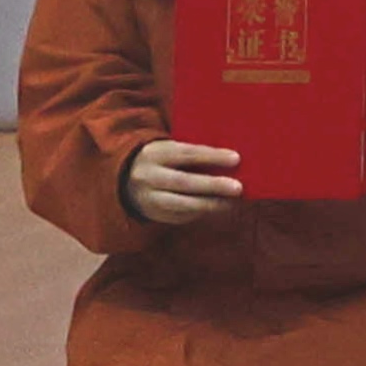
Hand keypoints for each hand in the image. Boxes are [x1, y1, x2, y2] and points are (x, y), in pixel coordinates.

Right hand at [120, 137, 244, 225]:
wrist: (127, 179)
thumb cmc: (164, 160)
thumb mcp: (172, 150)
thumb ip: (195, 154)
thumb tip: (233, 161)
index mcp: (155, 154)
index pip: (186, 154)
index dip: (212, 156)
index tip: (236, 159)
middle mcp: (147, 176)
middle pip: (182, 182)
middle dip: (212, 185)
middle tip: (238, 188)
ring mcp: (147, 198)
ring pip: (180, 204)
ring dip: (209, 204)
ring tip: (231, 202)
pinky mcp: (152, 214)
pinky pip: (179, 216)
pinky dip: (200, 212)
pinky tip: (217, 208)